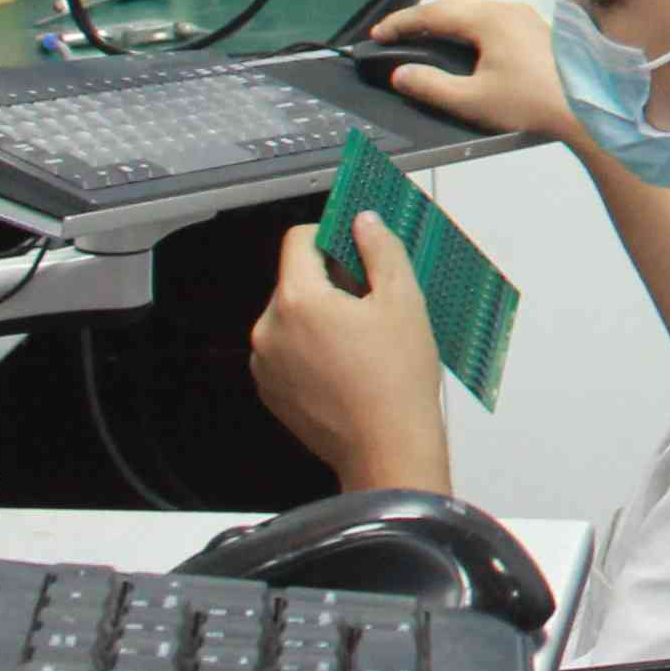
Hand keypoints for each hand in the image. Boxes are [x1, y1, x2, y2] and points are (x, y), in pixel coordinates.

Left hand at [249, 219, 449, 493]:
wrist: (386, 447)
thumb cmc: (396, 381)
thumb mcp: (403, 300)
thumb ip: (381, 250)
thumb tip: (364, 222)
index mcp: (298, 301)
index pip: (299, 240)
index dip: (330, 234)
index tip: (354, 244)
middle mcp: (270, 330)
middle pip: (295, 279)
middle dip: (330, 280)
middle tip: (372, 300)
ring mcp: (266, 364)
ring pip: (291, 315)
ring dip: (320, 314)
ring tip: (362, 338)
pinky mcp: (271, 390)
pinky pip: (287, 349)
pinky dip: (312, 346)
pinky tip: (348, 363)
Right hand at [361, 0, 570, 149]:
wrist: (585, 110)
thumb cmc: (533, 104)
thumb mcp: (472, 100)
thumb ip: (431, 86)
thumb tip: (402, 74)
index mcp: (492, 19)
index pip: (435, 12)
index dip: (402, 23)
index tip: (378, 34)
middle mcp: (510, 10)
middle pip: (455, 5)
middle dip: (422, 18)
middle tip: (395, 35)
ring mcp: (526, 18)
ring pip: (476, 10)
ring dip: (447, 21)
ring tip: (423, 38)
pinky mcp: (537, 31)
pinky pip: (493, 19)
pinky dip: (469, 27)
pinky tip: (463, 45)